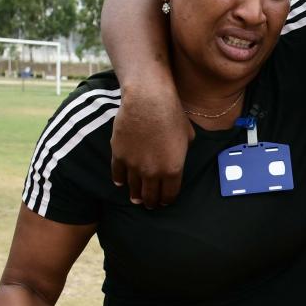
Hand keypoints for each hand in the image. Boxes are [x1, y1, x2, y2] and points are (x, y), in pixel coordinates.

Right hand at [110, 86, 193, 208]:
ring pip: (133, 188)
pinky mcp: (119, 155)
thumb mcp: (188, 137)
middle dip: (151, 202)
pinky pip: (117, 174)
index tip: (164, 202)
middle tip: (150, 205)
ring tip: (136, 198)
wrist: (148, 101)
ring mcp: (134, 165)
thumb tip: (177, 156)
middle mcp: (153, 172)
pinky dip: (119, 180)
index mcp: (173, 169)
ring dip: (135, 195)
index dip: (167, 201)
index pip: (169, 195)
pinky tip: (121, 183)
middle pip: (151, 195)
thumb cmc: (172, 115)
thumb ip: (182, 153)